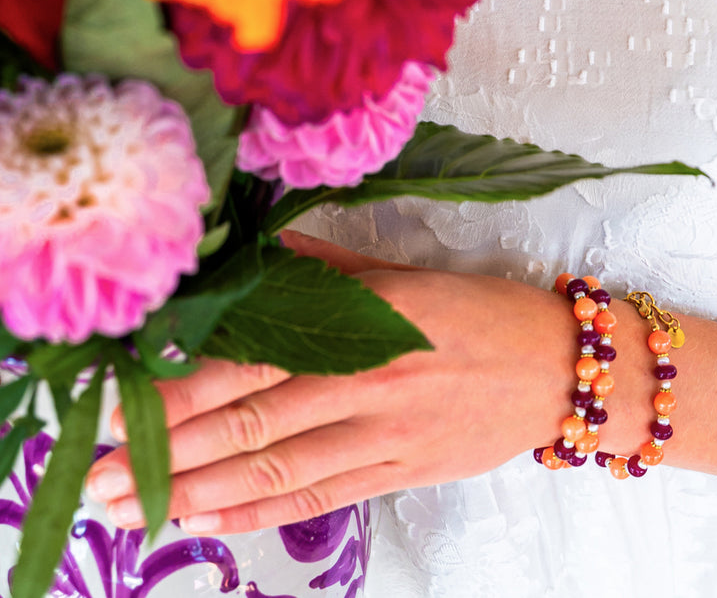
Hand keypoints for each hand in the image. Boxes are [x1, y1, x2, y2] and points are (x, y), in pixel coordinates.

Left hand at [83, 232, 584, 533]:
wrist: (559, 370)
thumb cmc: (481, 313)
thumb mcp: (403, 275)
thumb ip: (324, 267)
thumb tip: (254, 250)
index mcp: (365, 323)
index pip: (255, 357)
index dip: (183, 385)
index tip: (121, 399)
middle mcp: (367, 383)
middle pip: (249, 422)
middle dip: (166, 451)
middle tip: (100, 475)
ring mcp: (381, 436)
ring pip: (273, 470)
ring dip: (194, 494)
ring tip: (129, 510)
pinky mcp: (395, 474)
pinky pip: (315, 499)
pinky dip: (255, 515)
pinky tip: (206, 523)